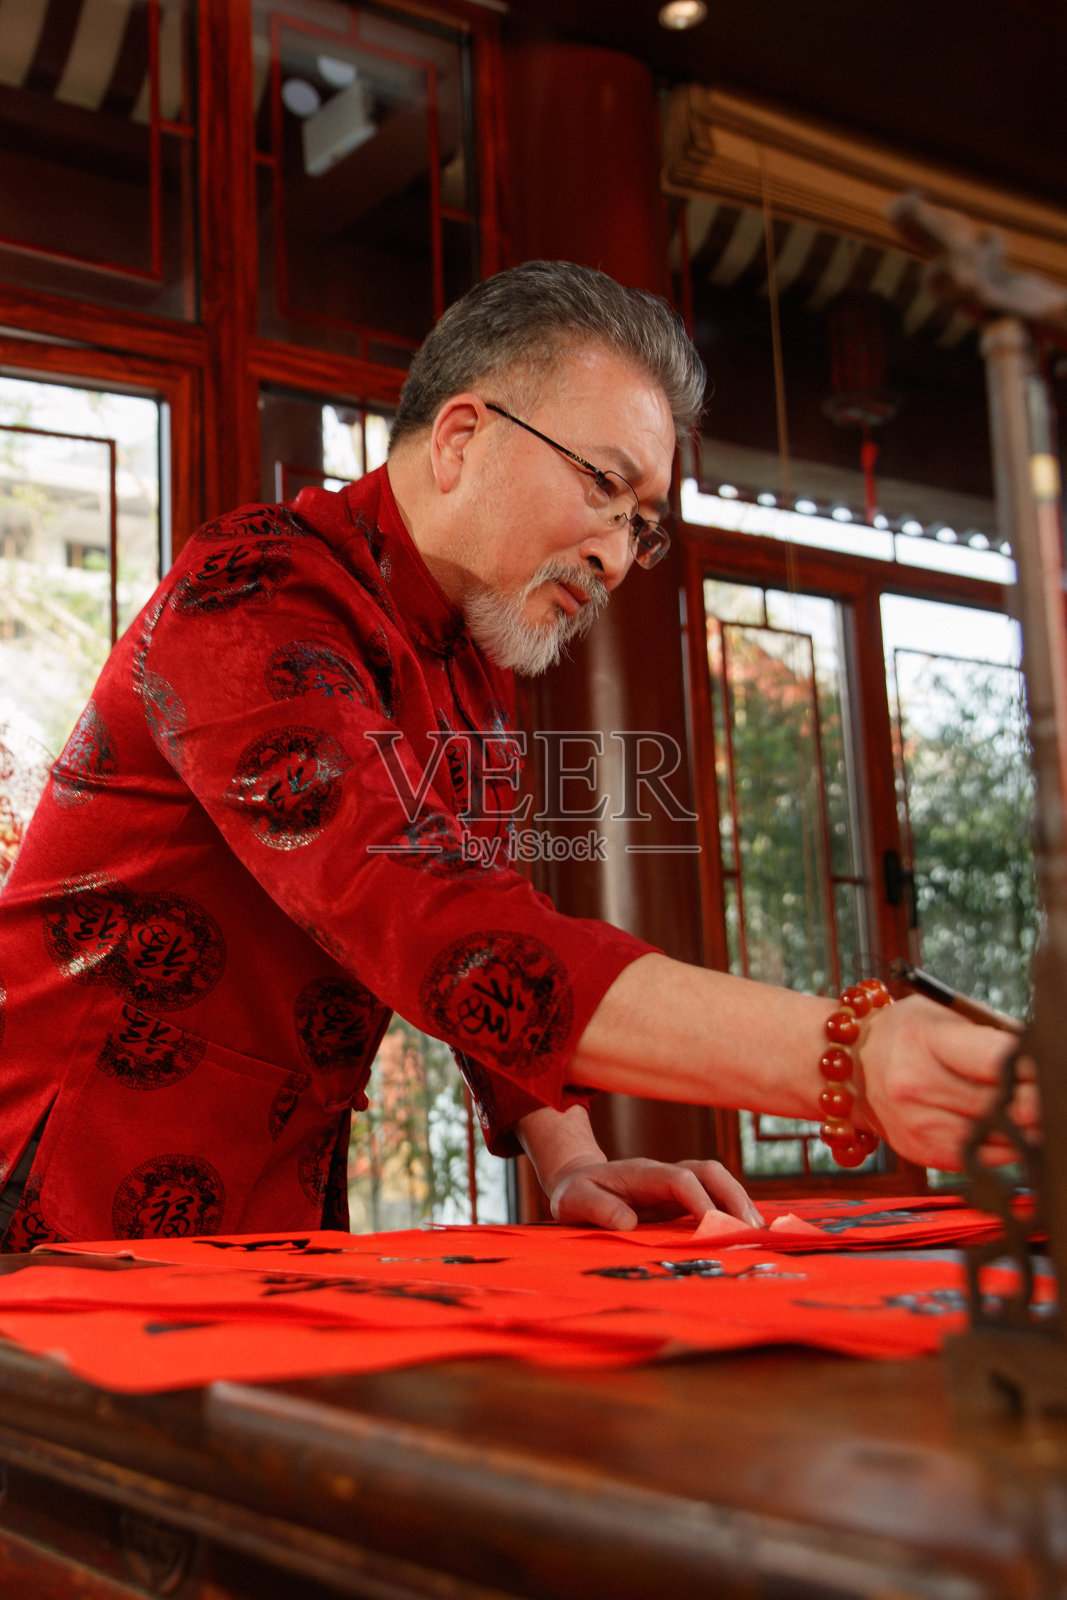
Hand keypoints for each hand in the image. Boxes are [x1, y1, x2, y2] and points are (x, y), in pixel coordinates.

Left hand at [546, 1156, 763, 1230]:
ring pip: (716, 1181)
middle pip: (708, 1171)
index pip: (679, 1179)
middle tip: (751, 1230)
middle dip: (733, 1196)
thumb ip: (597, 1210)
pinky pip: (713, 1197)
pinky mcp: (680, 1198)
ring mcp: (675, 1184)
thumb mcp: (574, 1202)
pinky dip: (732, 1210)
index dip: (699, 1200)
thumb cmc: (576, 1194)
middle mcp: (664, 1174)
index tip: (713, 1227)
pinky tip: (745, 1233)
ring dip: (739, 1202)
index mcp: (641, 1174)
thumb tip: (627, 1223)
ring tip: (757, 1234)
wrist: (578, 1182)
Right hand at [856, 994, 1039, 1169]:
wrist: (851, 1068)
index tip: (1050, 1067)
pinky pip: (982, 1157)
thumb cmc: (905, 1034)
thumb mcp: (942, 1016)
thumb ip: (994, 1035)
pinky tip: (1016, 1132)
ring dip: (1027, 1128)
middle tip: (1054, 1094)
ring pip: (996, 1136)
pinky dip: (1006, 1146)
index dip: (1031, 1068)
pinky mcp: (922, 1151)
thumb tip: (1042, 1058)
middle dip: (1037, 1100)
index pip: (994, 1061)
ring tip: (1040, 1114)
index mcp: (923, 1039)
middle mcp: (915, 1084)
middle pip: (999, 1103)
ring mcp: (917, 1123)